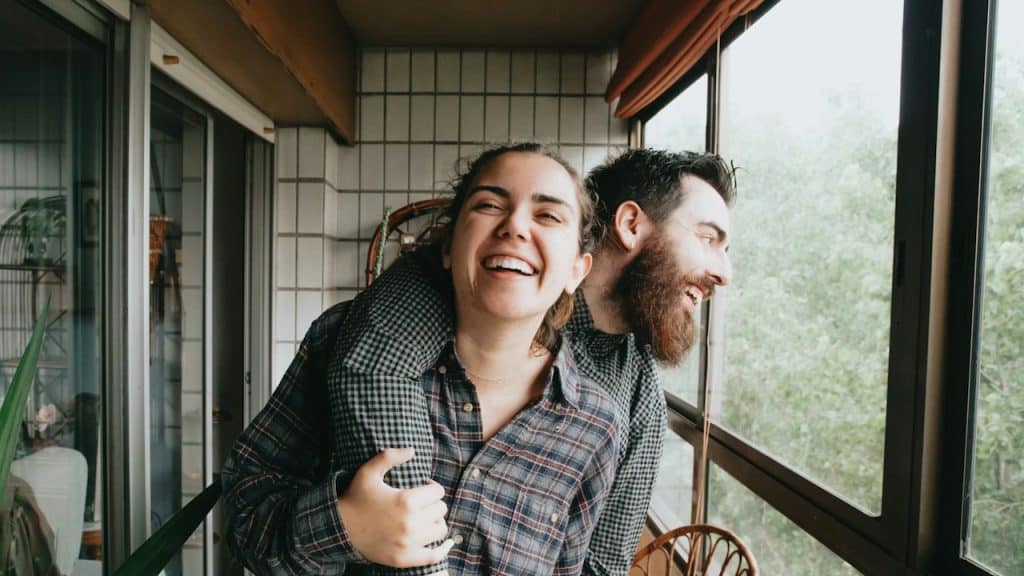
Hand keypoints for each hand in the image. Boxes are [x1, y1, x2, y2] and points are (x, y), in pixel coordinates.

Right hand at [337, 448, 453, 567]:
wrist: (340, 528)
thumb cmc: (356, 497)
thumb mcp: (368, 472)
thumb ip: (390, 456)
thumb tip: (412, 450)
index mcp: (406, 501)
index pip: (437, 491)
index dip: (432, 486)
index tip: (424, 486)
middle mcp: (410, 523)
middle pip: (441, 509)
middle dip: (433, 503)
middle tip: (423, 503)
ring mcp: (408, 543)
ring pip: (440, 529)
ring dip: (436, 521)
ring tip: (426, 518)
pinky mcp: (404, 559)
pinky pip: (434, 556)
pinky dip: (442, 549)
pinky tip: (446, 543)